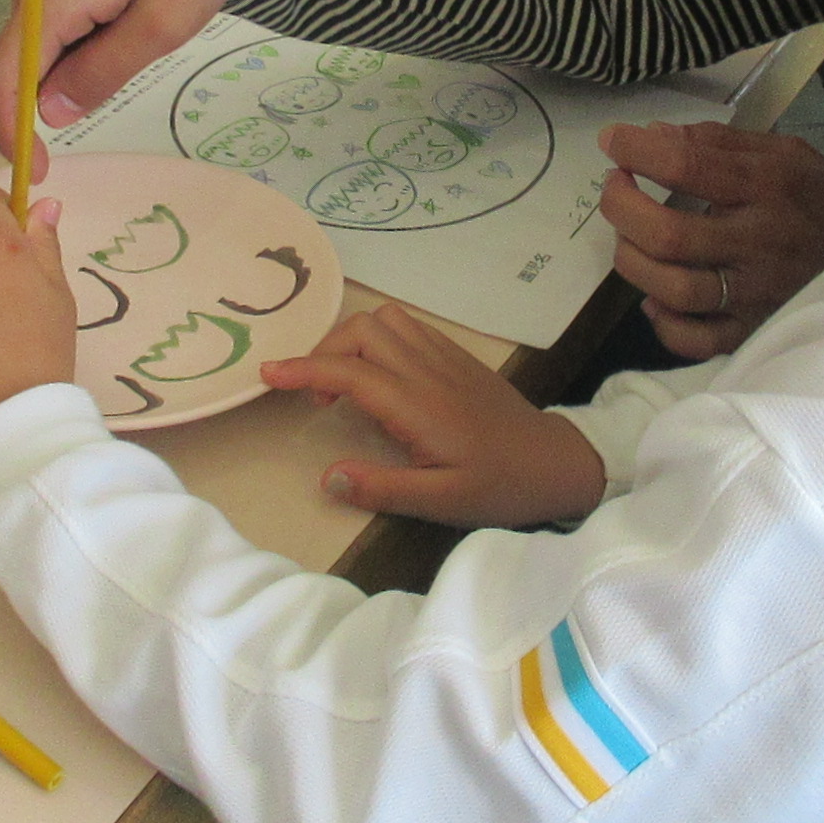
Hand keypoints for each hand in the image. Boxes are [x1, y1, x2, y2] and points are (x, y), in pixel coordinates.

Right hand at [0, 0, 257, 176]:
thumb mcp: (166, 24)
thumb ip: (102, 72)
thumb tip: (51, 113)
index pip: (4, 77)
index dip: (12, 131)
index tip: (38, 168)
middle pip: (18, 48)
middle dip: (52, 85)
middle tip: (120, 79)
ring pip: (35, 19)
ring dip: (70, 46)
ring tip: (137, 25)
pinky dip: (74, 14)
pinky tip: (125, 1)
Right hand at [260, 304, 605, 526]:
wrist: (555, 462)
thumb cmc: (500, 486)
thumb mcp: (442, 503)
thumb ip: (382, 488)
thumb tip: (327, 475)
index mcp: (418, 405)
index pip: (349, 371)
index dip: (303, 369)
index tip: (268, 375)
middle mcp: (428, 370)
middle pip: (363, 330)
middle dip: (325, 351)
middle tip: (318, 398)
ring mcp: (445, 357)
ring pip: (386, 320)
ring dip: (353, 340)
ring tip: (346, 384)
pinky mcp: (458, 357)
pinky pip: (410, 327)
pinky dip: (381, 339)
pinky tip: (381, 376)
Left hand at [599, 122, 823, 359]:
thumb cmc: (814, 195)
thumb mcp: (781, 151)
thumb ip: (717, 142)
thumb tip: (653, 136)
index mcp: (767, 188)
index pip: (688, 166)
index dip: (637, 151)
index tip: (613, 141)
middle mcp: (758, 243)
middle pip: (669, 235)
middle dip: (623, 208)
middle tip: (616, 188)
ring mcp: (754, 292)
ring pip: (675, 290)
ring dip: (633, 262)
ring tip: (629, 239)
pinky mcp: (752, 328)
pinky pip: (695, 339)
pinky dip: (664, 321)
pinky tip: (655, 297)